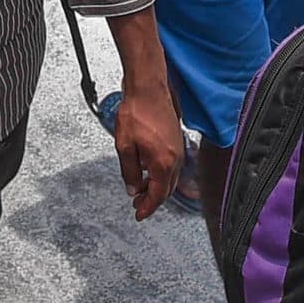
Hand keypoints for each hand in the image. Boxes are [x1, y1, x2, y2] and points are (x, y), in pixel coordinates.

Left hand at [112, 81, 184, 219]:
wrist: (148, 89)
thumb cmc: (137, 112)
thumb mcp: (125, 146)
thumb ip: (130, 172)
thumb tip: (133, 189)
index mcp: (163, 162)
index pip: (158, 195)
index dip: (148, 208)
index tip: (139, 214)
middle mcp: (175, 157)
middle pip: (167, 189)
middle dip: (152, 199)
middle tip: (137, 203)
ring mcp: (178, 148)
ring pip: (170, 177)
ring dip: (156, 186)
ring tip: (140, 187)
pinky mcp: (176, 139)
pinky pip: (171, 164)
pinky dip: (161, 173)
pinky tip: (147, 169)